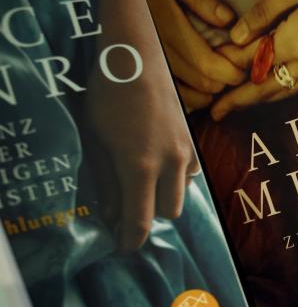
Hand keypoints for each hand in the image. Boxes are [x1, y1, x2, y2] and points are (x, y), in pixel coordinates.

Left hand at [85, 63, 199, 249]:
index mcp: (140, 166)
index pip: (140, 220)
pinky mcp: (193, 142)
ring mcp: (186, 152)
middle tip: (128, 204)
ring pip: (181, 193)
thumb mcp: (96, 140)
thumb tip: (112, 215)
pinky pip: (188, 174)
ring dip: (163, 194)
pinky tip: (158, 160)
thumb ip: (106, 181)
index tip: (124, 248)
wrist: (138, 58)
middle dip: (149, 214)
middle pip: (168, 212)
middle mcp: (170, 163)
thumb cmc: (108, 96)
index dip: (131, 239)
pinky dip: (175, 177)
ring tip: (142, 177)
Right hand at [130, 0, 244, 108]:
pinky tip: (193, 87)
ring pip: (183, 94)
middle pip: (199, 82)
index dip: (230, 72)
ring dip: (206, 92)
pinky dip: (184, 97)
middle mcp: (153, 50)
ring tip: (216, 80)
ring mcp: (141, 62)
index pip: (207, 64)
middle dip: (223, 82)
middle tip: (233, 71)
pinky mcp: (131, 68)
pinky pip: (162, 94)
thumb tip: (227, 21)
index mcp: (164, 26)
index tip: (241, 68)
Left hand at [210, 0, 297, 119]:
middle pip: (267, 88)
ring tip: (239, 105)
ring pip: (286, 89)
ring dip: (261, 99)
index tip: (206, 77)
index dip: (227, 71)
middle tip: (215, 113)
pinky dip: (280, 90)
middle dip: (240, 101)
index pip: (251, 65)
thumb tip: (237, 38)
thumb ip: (264, 14)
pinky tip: (273, 86)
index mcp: (296, 43)